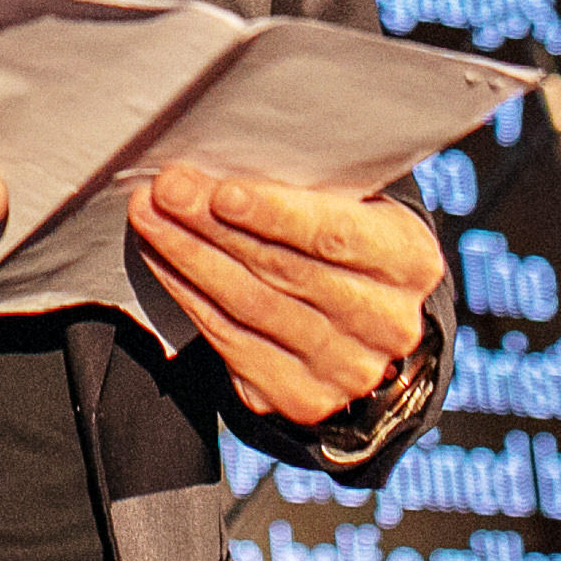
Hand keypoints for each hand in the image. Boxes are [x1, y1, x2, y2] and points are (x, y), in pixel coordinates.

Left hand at [124, 170, 440, 427]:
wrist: (362, 319)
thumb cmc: (345, 235)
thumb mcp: (351, 202)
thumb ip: (308, 186)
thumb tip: (218, 162)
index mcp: (410, 261)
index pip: (337, 236)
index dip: (275, 213)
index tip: (221, 191)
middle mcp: (387, 324)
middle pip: (284, 270)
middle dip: (213, 226)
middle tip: (165, 190)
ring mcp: (345, 368)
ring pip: (250, 307)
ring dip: (189, 258)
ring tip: (150, 217)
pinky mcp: (301, 397)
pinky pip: (230, 342)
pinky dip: (188, 296)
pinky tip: (162, 260)